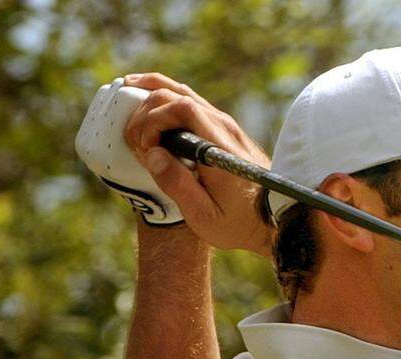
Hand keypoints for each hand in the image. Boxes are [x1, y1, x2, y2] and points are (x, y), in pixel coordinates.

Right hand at [122, 73, 273, 257]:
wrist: (275, 220)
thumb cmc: (240, 222)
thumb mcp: (206, 216)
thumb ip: (178, 186)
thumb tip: (151, 154)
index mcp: (219, 146)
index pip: (182, 108)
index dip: (153, 120)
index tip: (144, 148)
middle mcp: (224, 127)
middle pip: (177, 95)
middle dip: (145, 111)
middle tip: (133, 141)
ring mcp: (224, 125)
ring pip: (183, 93)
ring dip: (152, 95)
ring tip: (125, 94)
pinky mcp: (221, 129)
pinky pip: (190, 104)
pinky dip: (165, 100)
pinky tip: (147, 101)